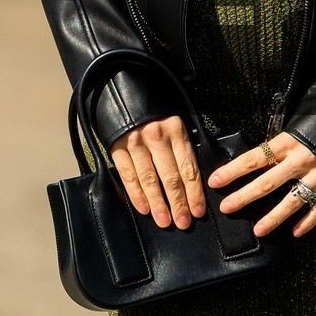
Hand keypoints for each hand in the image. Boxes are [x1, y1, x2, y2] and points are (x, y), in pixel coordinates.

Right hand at [109, 115, 206, 229]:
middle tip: (183, 223)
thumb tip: (195, 181)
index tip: (198, 211)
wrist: (123, 93)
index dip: (194, 192)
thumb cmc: (154, 114)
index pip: (189, 167)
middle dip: (178, 203)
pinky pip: (128, 175)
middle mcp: (157, 136)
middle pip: (171, 177)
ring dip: (158, 203)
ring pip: (150, 179)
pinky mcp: (117, 147)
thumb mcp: (174, 124)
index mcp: (176, 131)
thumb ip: (182, 148)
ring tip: (165, 221)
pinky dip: (136, 194)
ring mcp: (136, 142)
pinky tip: (144, 209)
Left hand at [209, 131, 315, 237]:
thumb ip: (282, 143)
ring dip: (274, 217)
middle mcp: (303, 158)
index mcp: (290, 141)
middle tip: (227, 207)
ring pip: (293, 200)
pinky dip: (309, 222)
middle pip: (268, 182)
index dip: (233, 170)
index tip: (216, 180)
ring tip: (258, 230)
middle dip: (244, 196)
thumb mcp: (300, 125)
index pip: (254, 157)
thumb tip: (259, 158)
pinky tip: (296, 232)